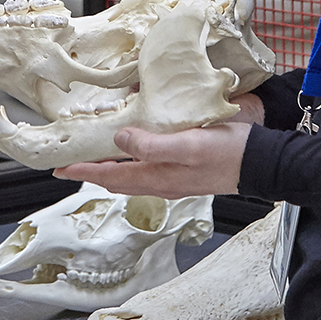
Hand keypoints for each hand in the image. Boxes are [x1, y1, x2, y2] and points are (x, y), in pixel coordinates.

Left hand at [53, 93, 263, 198]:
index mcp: (158, 176)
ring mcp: (173, 178)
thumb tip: (119, 138)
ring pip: (130, 175)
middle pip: (116, 179)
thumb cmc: (228, 154)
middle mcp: (161, 181)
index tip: (59, 167)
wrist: (261, 164)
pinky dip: (131, 160)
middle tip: (70, 162)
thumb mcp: (188, 145)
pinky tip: (133, 147)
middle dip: (91, 171)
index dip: (82, 171)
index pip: (109, 176)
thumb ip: (152, 145)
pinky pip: (146, 168)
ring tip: (94, 155)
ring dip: (110, 166)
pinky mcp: (184, 170)